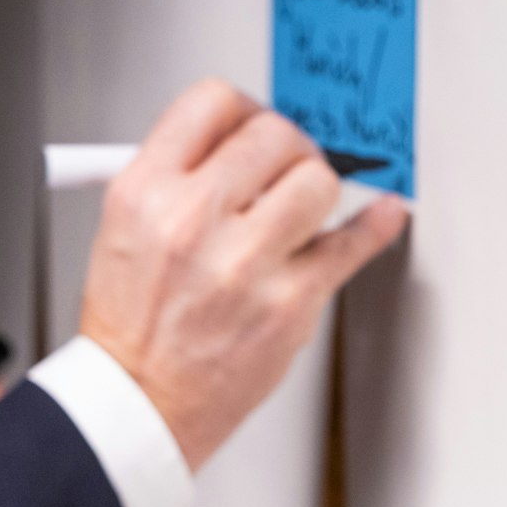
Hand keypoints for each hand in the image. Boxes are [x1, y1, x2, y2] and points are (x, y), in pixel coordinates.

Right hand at [79, 79, 407, 469]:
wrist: (139, 403)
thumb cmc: (134, 323)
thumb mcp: (124, 228)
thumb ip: (179, 176)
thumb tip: (245, 138)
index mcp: (145, 191)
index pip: (212, 103)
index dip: (243, 108)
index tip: (253, 126)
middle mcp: (194, 219)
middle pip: (274, 134)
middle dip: (286, 148)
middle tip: (284, 171)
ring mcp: (246, 263)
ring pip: (316, 180)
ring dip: (316, 188)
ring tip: (302, 210)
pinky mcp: (290, 303)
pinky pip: (351, 244)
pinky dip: (375, 224)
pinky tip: (383, 213)